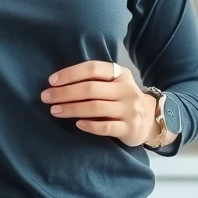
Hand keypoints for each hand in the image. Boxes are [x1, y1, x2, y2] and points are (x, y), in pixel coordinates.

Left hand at [41, 60, 156, 146]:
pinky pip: (106, 127)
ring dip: (71, 109)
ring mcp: (129, 110)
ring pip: (95, 107)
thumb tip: (58, 83)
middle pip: (90, 89)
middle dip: (64, 93)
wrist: (151, 119)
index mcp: (120, 74)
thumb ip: (94, 80)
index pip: (92, 68)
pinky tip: (77, 124)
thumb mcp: (115, 84)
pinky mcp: (130, 128)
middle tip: (46, 97)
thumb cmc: (122, 99)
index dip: (70, 73)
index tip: (51, 81)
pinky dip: (90, 125)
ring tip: (55, 111)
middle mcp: (126, 90)